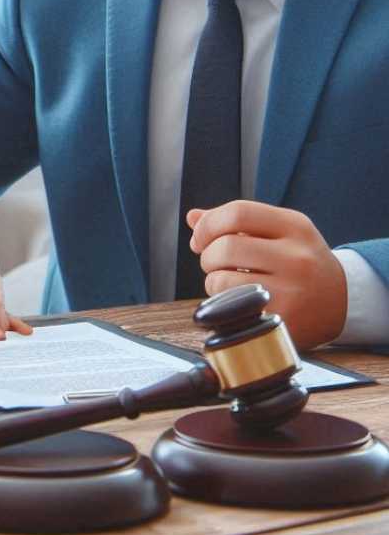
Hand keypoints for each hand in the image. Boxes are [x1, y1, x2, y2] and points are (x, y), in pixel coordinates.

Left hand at [188, 200, 347, 348]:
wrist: (341, 300)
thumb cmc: (297, 260)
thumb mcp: (277, 231)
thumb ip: (234, 222)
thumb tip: (192, 218)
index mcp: (294, 226)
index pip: (237, 212)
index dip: (208, 224)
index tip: (200, 238)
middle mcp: (297, 257)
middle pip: (226, 247)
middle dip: (207, 255)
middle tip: (214, 263)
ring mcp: (293, 291)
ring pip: (222, 280)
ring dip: (212, 281)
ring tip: (227, 283)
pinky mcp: (283, 322)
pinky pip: (231, 310)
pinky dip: (222, 305)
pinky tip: (235, 302)